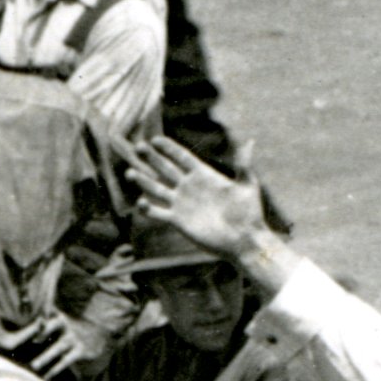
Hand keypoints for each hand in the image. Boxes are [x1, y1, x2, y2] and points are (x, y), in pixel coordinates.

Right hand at [125, 144, 282, 282]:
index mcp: (204, 175)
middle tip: (138, 147)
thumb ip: (243, 164)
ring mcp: (182, 204)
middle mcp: (189, 187)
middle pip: (166, 168)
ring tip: (130, 173)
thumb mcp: (247, 185)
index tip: (155, 140)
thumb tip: (250, 141)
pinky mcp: (178, 221)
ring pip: (157, 189)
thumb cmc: (250, 213)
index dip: (169, 148)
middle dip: (151, 158)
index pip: (182, 157)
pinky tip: (141, 202)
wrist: (244, 240)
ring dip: (143, 181)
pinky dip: (147, 208)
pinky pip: (158, 212)